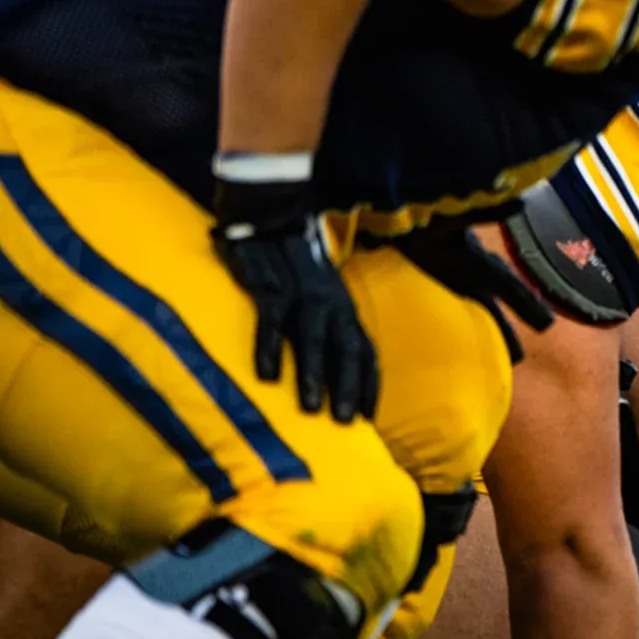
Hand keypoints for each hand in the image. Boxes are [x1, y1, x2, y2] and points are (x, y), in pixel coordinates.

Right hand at [211, 175, 377, 421]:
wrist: (272, 215)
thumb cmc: (295, 267)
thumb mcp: (321, 296)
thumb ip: (327, 327)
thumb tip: (331, 372)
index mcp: (344, 308)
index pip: (365, 349)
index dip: (370, 382)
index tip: (371, 416)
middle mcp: (330, 303)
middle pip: (347, 348)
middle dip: (349, 386)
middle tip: (347, 423)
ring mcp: (301, 293)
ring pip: (313, 337)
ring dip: (314, 373)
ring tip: (310, 408)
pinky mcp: (270, 286)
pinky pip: (272, 321)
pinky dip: (270, 349)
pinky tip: (267, 376)